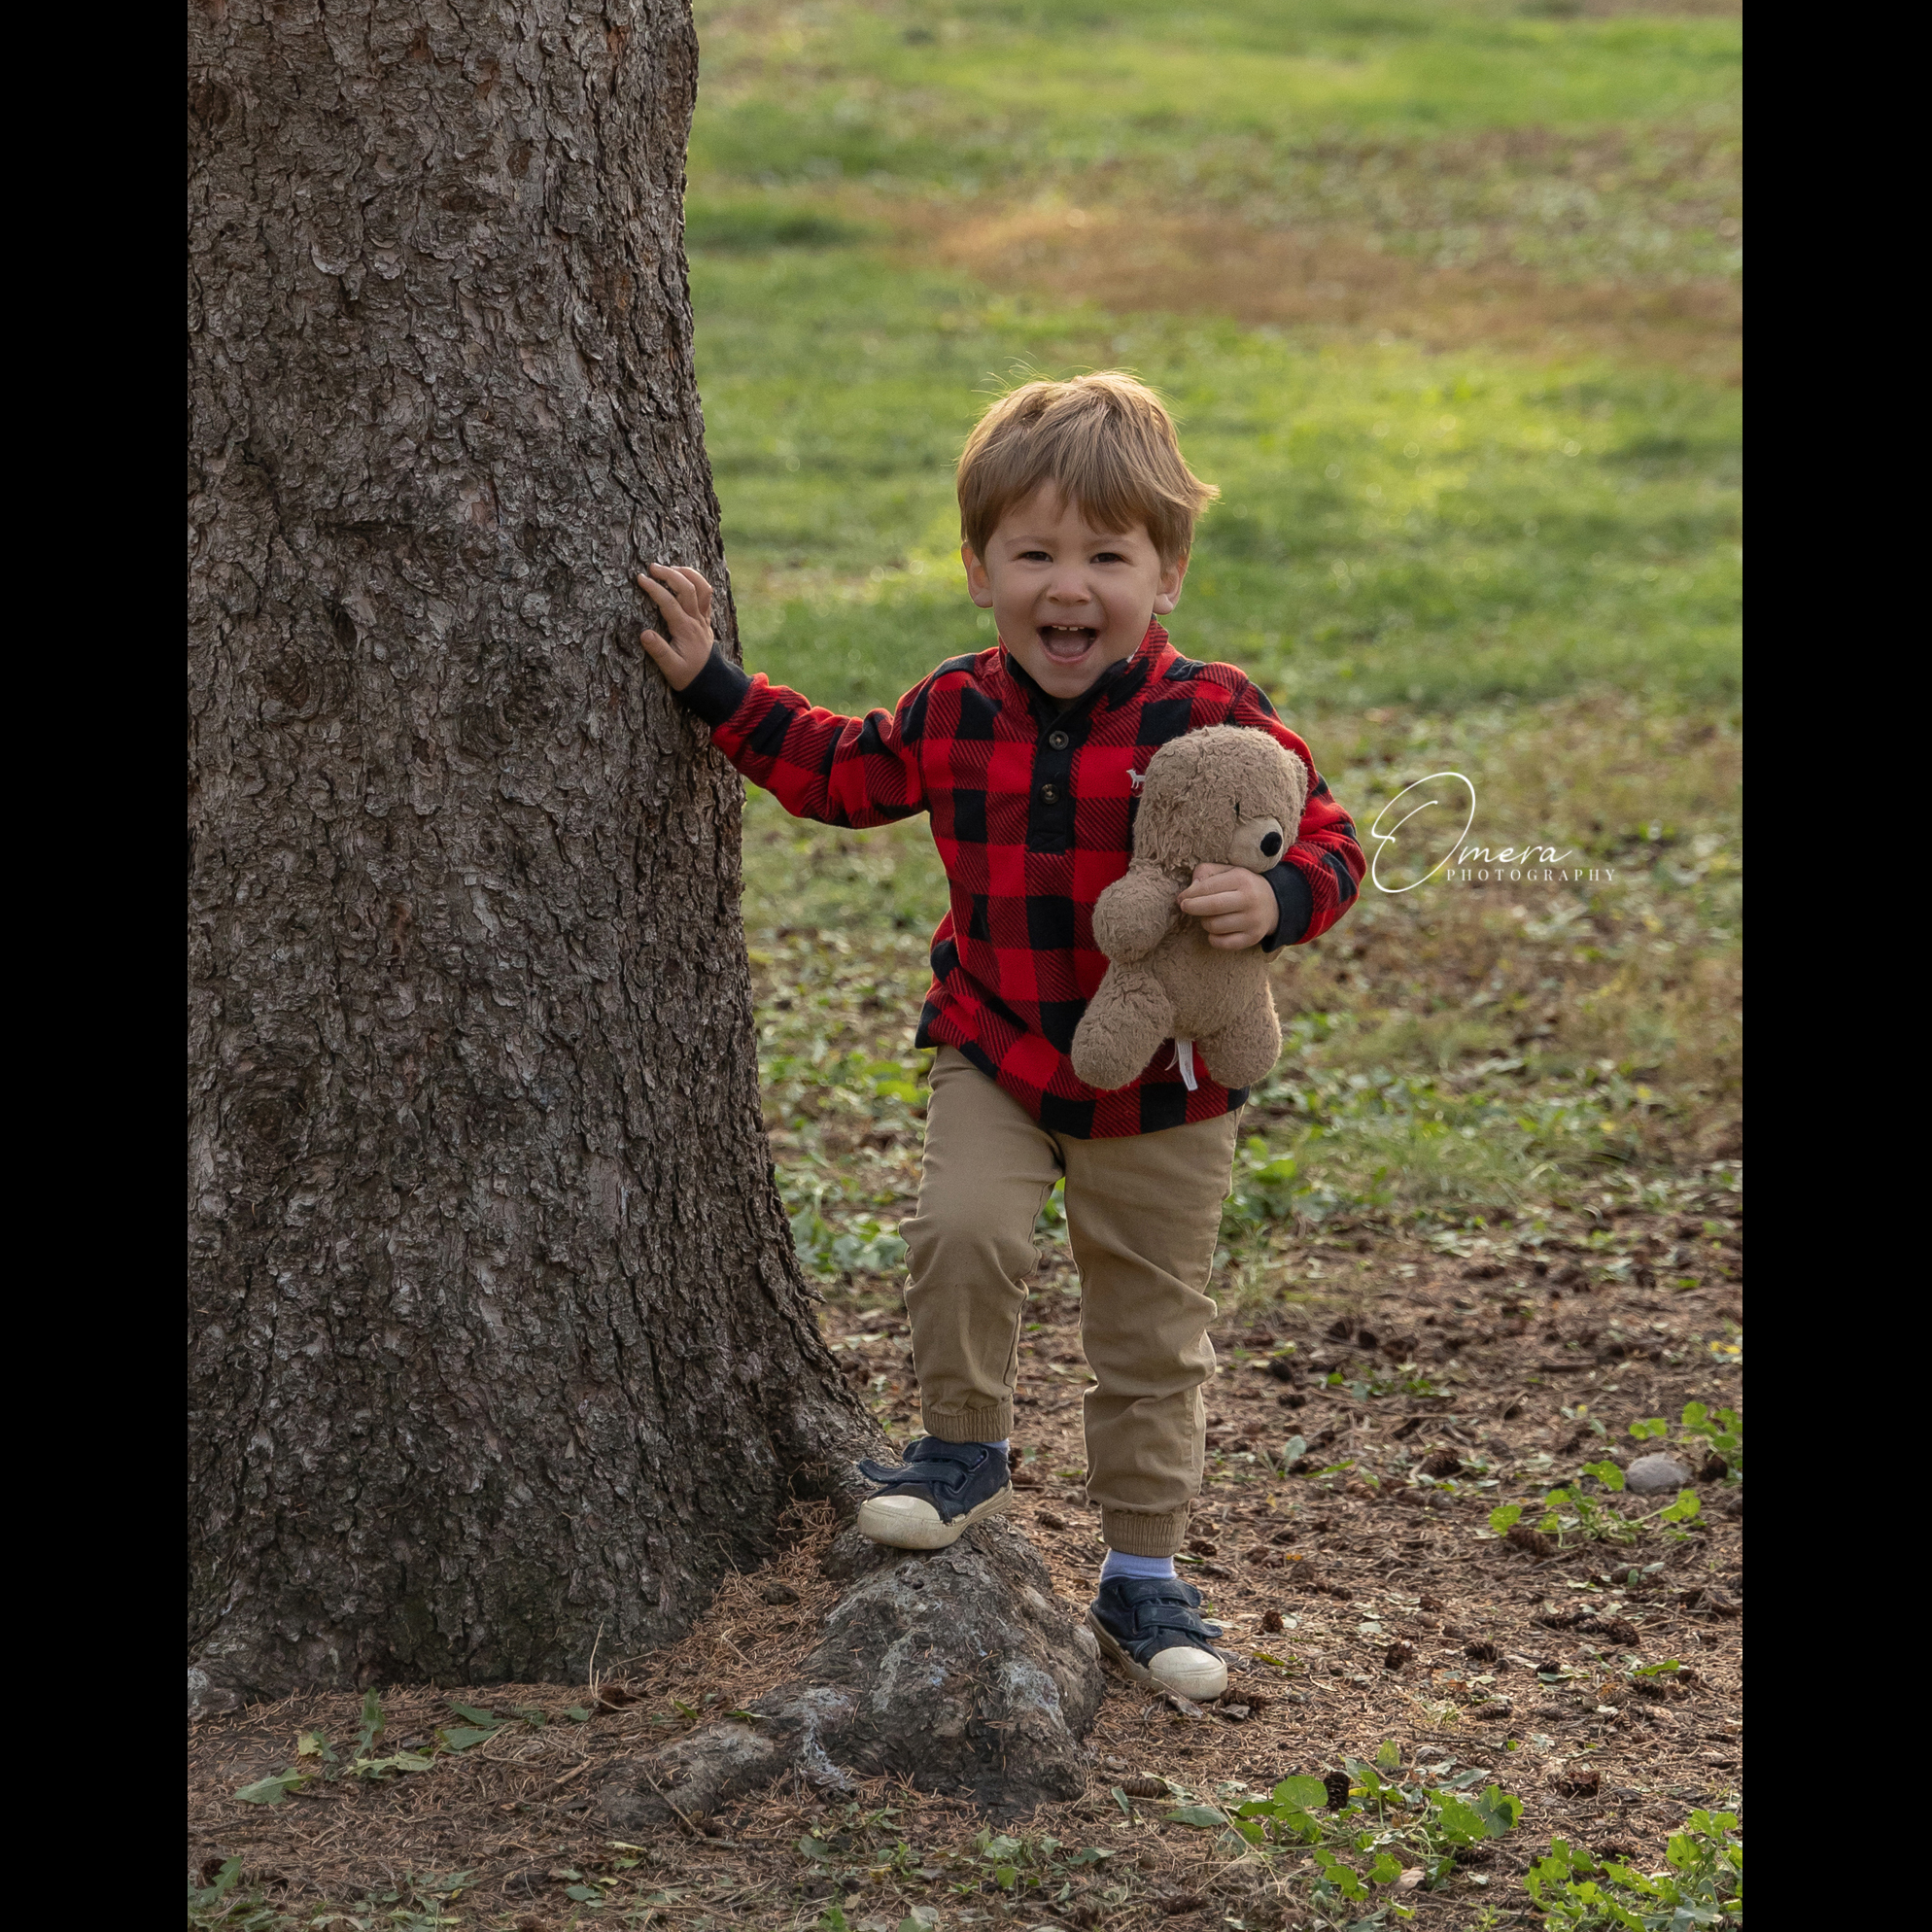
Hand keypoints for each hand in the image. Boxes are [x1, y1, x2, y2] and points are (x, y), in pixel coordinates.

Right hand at [633, 564, 716, 689]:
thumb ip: (658, 651)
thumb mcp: (671, 669)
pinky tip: (685, 578)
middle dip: (669, 574)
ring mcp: (703, 618)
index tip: (640, 579)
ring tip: (670, 567)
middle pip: (688, 588)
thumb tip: (644, 634)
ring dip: (687, 574)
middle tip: (651, 567)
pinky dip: (697, 582)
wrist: (710, 682)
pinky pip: (706, 595)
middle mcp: (696, 620)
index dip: (654, 588)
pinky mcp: (706, 619)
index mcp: (685, 630)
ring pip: (702, 588)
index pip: (669, 602)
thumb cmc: (688, 676)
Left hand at [1177, 862, 1278, 950]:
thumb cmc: (1242, 885)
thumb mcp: (1228, 871)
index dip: (1190, 894)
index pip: (1208, 887)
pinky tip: (1215, 931)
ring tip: (1208, 916)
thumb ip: (1206, 872)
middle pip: (1212, 907)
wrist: (1274, 903)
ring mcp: (1253, 921)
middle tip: (1184, 907)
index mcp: (1242, 879)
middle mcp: (1249, 900)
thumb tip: (1189, 890)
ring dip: (1204, 922)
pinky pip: (1222, 943)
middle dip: (1192, 908)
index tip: (1181, 898)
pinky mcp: (1252, 937)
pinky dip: (1213, 938)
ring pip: (1214, 926)